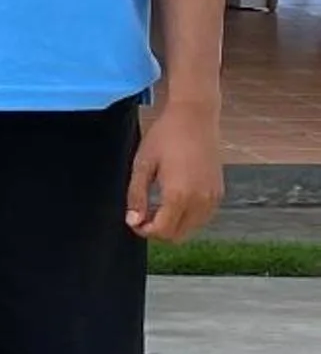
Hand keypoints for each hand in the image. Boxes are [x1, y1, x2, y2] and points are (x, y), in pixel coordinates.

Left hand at [127, 100, 221, 241]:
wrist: (195, 117)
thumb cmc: (165, 137)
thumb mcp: (142, 164)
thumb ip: (137, 196)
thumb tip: (133, 221)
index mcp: (179, 195)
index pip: (163, 231)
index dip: (144, 231)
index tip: (133, 220)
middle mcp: (200, 201)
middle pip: (178, 236)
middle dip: (158, 231)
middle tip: (143, 214)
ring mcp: (213, 198)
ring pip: (191, 229)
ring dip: (173, 225)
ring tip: (156, 206)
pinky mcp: (219, 193)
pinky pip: (202, 218)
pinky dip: (187, 218)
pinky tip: (173, 201)